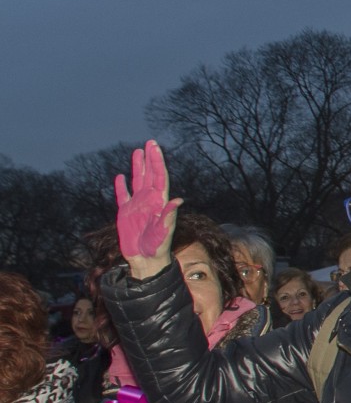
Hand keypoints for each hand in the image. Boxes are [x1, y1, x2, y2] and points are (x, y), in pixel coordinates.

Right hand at [114, 141, 181, 278]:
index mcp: (159, 202)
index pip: (159, 177)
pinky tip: (120, 177)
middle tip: (149, 142)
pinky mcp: (126, 213)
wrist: (146, 260)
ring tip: (137, 152)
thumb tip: (178, 200)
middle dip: (150, 159)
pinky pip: (123, 196)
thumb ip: (168, 216)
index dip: (157, 162)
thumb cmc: (158, 247)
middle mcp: (149, 201)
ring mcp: (137, 206)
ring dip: (138, 167)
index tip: (155, 147)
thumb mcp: (163, 232)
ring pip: (137, 182)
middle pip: (150, 175)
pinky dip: (121, 186)